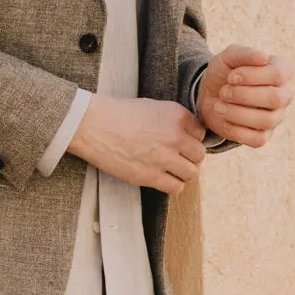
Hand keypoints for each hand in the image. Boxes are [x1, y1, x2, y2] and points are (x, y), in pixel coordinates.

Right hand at [71, 95, 208, 192]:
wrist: (94, 125)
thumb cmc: (117, 114)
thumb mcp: (152, 107)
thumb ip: (172, 120)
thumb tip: (185, 134)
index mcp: (176, 115)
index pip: (201, 133)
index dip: (191, 139)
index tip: (183, 143)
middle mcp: (175, 136)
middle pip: (199, 154)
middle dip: (190, 157)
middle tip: (178, 158)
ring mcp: (164, 157)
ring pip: (191, 173)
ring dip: (183, 172)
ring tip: (171, 170)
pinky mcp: (151, 176)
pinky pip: (176, 187)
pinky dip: (173, 185)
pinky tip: (163, 179)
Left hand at [195, 45, 293, 146]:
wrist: (209, 94)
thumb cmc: (225, 72)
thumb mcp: (229, 57)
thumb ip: (245, 54)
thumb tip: (264, 57)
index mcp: (282, 71)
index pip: (278, 74)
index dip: (252, 76)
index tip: (231, 76)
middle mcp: (284, 95)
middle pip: (276, 98)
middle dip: (244, 95)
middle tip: (224, 91)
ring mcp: (276, 117)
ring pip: (267, 120)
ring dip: (237, 112)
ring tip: (218, 105)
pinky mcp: (264, 136)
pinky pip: (257, 139)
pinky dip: (235, 129)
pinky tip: (224, 118)